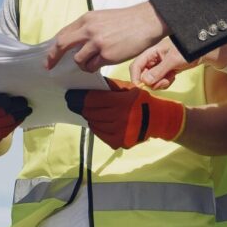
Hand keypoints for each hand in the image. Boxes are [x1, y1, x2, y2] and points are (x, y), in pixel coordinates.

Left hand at [45, 1, 168, 71]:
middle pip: (62, 45)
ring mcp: (97, 42)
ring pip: (78, 60)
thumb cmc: (126, 21)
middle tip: (49, 66)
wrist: (146, 22)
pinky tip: (102, 63)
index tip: (49, 56)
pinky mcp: (107, 54)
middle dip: (53, 57)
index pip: (63, 33)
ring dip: (82, 64)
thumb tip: (75, 43)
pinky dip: (94, 67)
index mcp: (86, 19)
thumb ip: (87, 28)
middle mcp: (89, 29)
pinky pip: (92, 66)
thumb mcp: (102, 18)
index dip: (54, 46)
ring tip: (92, 62)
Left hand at [65, 79, 184, 149]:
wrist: (157, 119)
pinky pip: (100, 133)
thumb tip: (88, 85)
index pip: (93, 100)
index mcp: (122, 102)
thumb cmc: (140, 101)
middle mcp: (119, 118)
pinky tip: (98, 121)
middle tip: (74, 103)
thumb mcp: (127, 88)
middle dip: (81, 107)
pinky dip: (96, 127)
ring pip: (94, 123)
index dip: (78, 97)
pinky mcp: (118, 141)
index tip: (70, 96)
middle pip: (90, 112)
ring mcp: (119, 132)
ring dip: (89, 117)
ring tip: (88, 112)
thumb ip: (108, 87)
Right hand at [129, 37, 197, 88]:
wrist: (200, 51)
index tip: (140, 87)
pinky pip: (159, 82)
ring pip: (151, 81)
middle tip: (163, 81)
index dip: (135, 77)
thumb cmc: (187, 50)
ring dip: (160, 83)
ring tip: (170, 77)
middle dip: (152, 82)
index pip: (136, 66)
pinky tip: (173, 77)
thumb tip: (145, 81)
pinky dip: (165, 83)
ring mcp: (158, 67)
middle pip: (143, 76)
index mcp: (151, 53)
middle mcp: (152, 60)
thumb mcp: (173, 59)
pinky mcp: (164, 72)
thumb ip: (159, 70)